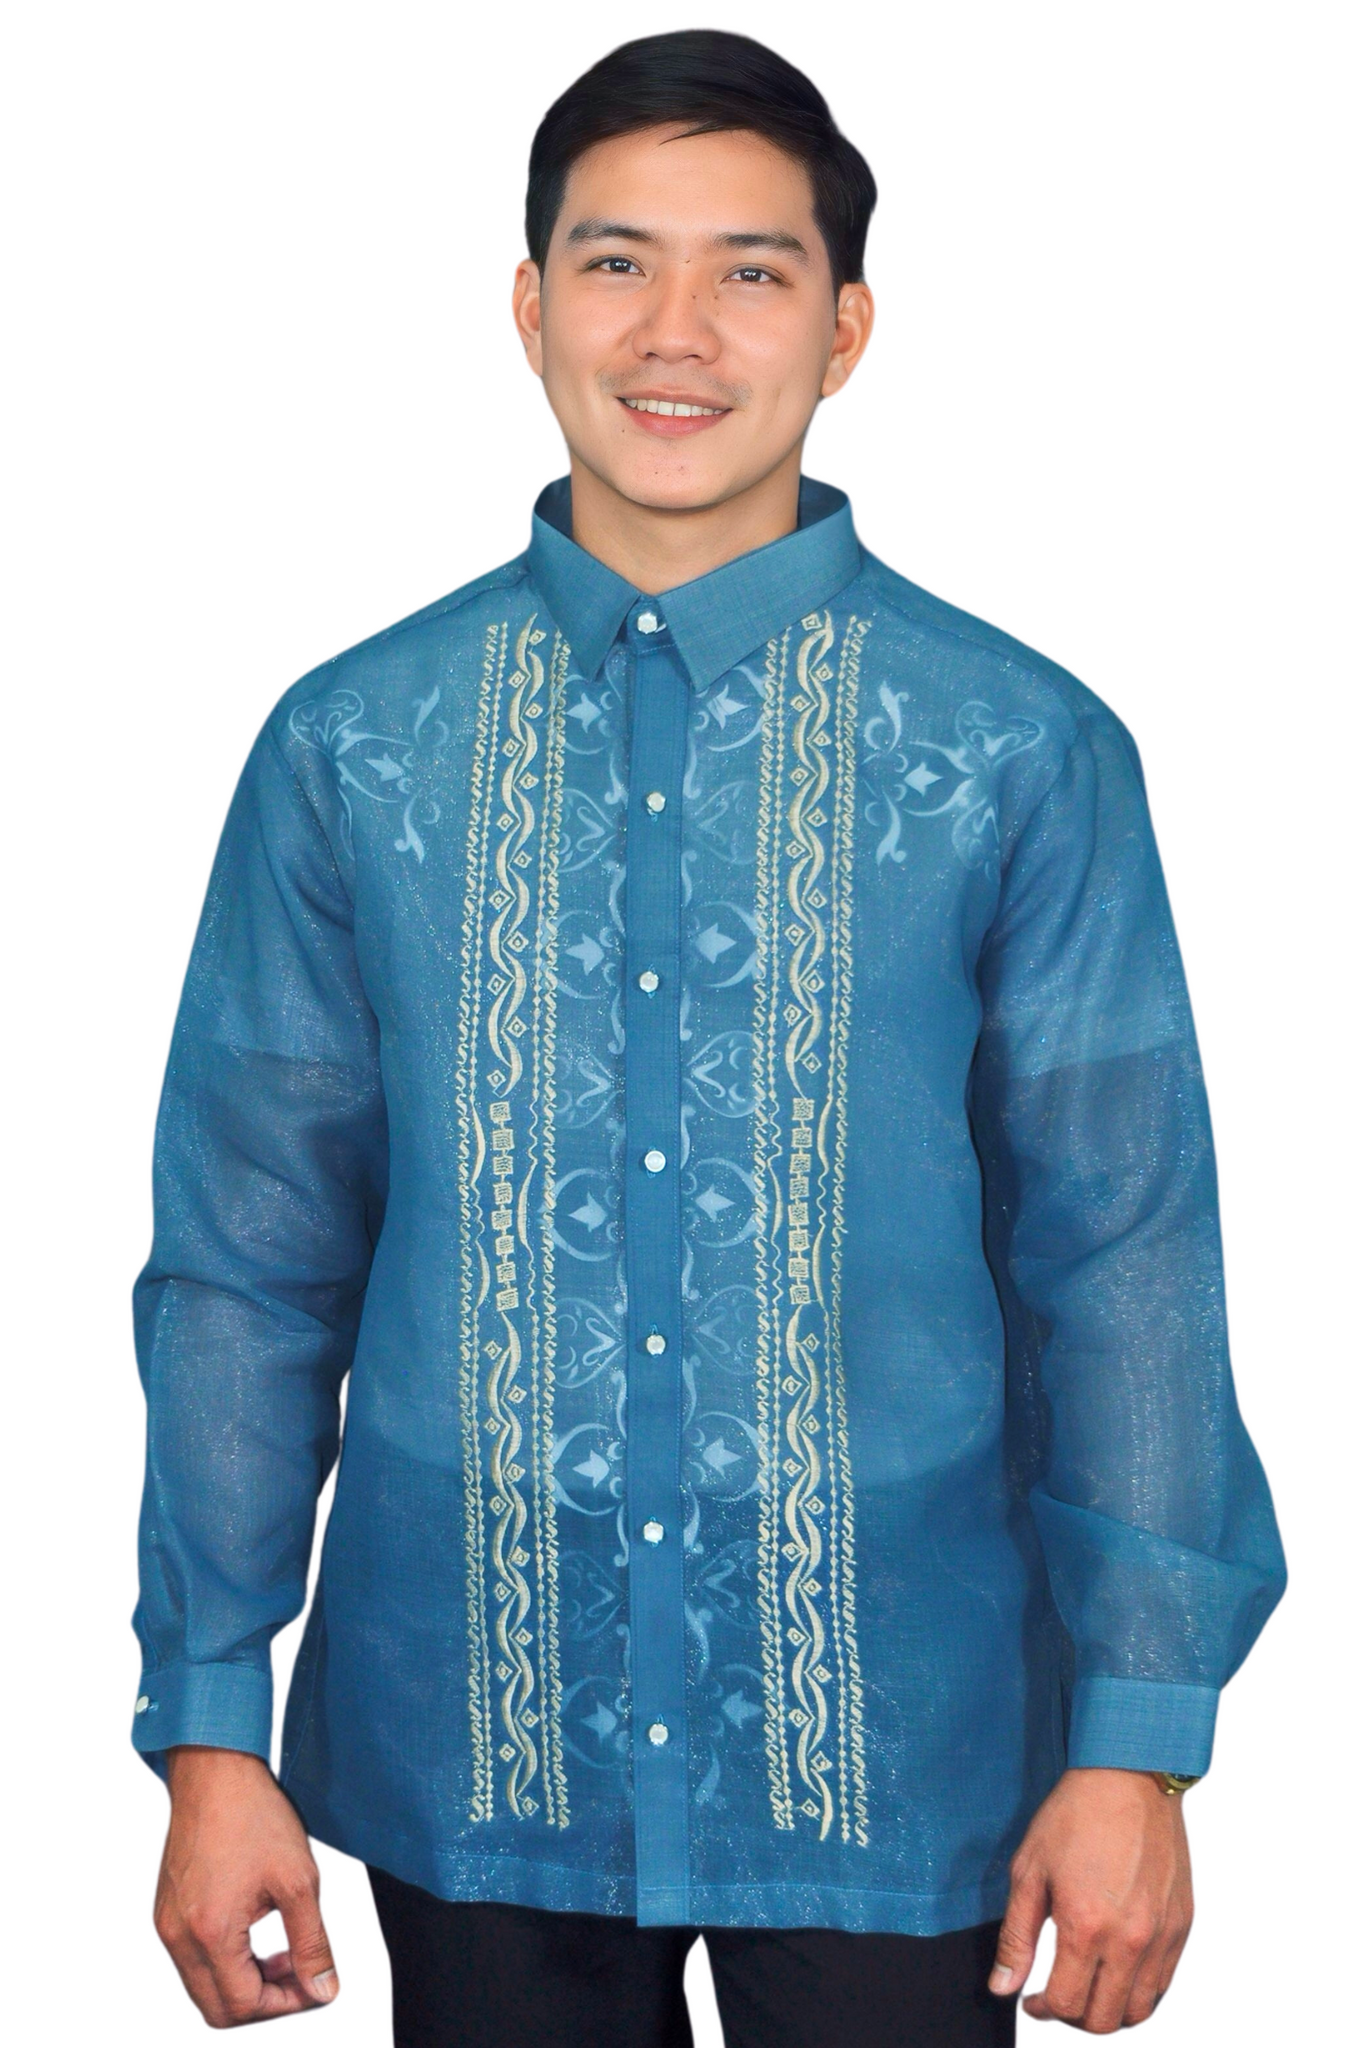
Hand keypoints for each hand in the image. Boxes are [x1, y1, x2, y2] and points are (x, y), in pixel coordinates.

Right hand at [153, 1745, 338, 2025]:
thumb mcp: (299, 1880)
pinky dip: (226, 1961)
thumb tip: (323, 1989)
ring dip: (245, 1982)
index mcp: (209, 1932)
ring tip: (285, 1954)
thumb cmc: (253, 1814)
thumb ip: (312, 1943)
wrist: (214, 1770)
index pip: (243, 2005)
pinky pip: (194, 1960)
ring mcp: (167, 1924)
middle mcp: (178, 1936)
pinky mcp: (167, 1910)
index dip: (286, 2005)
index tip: (315, 1987)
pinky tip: (257, 1933)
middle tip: (300, 1975)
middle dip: (264, 2002)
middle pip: (218, 2008)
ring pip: (204, 1986)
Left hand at [988, 1767, 1193, 2031]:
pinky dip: (1139, 1990)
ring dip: (1109, 2011)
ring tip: (1088, 1987)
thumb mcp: (1029, 1871)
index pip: (1066, 2004)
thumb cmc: (1075, 1815)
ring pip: (1139, 2009)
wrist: (1128, 1777)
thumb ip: (1016, 1937)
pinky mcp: (1182, 1924)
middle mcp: (1130, 1940)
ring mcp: (1161, 1935)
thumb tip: (1004, 1986)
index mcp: (1086, 1926)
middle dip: (1073, 2017)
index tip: (1032, 2000)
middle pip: (1104, 2019)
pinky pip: (1163, 1982)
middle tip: (1058, 1997)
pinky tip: (1117, 1969)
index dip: (1042, 2010)